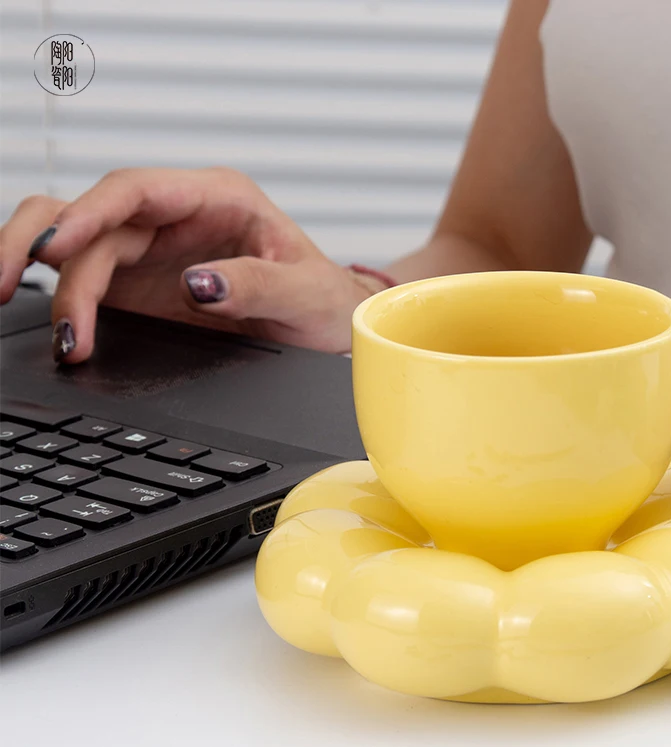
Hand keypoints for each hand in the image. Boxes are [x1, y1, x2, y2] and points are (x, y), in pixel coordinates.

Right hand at [0, 167, 372, 361]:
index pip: (135, 190)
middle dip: (58, 264)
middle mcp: (175, 217)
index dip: (87, 214)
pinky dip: (61, 297)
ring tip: (55, 334)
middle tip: (45, 314)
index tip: (56, 248)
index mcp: (217, 198)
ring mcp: (153, 251)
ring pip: (72, 242)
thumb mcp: (305, 293)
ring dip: (44, 278)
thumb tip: (198, 284)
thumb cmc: (323, 299)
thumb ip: (257, 285)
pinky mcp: (142, 286)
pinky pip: (83, 278)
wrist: (328, 325)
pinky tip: (57, 328)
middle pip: (90, 220)